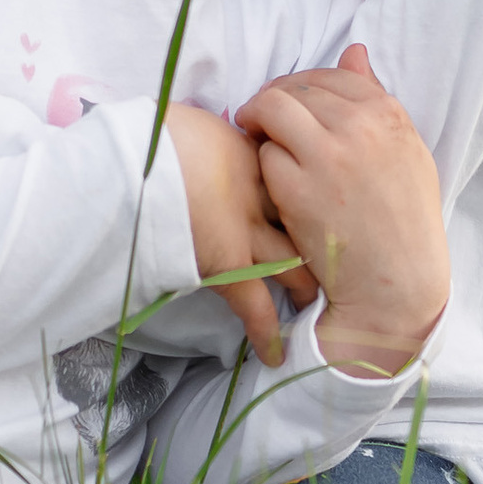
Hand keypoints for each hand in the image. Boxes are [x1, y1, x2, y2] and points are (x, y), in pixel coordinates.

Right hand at [162, 101, 301, 365]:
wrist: (140, 157)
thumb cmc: (158, 135)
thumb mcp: (192, 128)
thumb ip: (210, 142)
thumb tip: (202, 145)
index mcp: (250, 157)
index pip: (289, 179)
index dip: (309, 193)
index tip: (327, 205)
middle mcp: (258, 197)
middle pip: (303, 221)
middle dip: (321, 240)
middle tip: (342, 257)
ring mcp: (246, 233)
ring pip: (291, 263)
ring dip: (304, 283)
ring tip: (316, 302)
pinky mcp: (227, 265)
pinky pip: (253, 306)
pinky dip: (266, 332)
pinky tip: (275, 356)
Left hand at [236, 44, 449, 378]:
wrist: (397, 283)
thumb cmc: (404, 220)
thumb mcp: (406, 151)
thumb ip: (375, 100)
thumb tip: (353, 52)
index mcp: (388, 114)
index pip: (331, 74)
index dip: (303, 86)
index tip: (292, 104)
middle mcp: (358, 127)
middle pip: (294, 88)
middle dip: (275, 101)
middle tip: (265, 122)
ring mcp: (326, 157)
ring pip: (271, 110)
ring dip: (259, 122)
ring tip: (260, 141)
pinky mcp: (297, 189)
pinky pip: (265, 156)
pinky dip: (266, 166)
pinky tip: (276, 183)